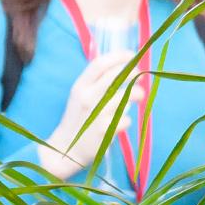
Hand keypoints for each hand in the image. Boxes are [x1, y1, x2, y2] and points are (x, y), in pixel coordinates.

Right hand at [40, 35, 142, 174]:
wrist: (65, 150)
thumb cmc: (77, 119)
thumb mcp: (79, 96)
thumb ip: (95, 82)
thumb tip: (122, 67)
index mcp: (80, 87)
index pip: (100, 64)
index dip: (118, 56)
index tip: (131, 55)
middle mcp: (87, 98)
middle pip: (118, 76)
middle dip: (134, 73)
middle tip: (140, 76)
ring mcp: (96, 115)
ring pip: (128, 96)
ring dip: (137, 95)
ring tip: (137, 98)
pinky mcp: (104, 131)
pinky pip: (126, 119)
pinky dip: (126, 120)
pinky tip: (119, 124)